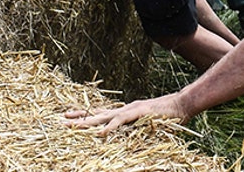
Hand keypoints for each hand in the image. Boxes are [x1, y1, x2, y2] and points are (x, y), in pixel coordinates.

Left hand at [64, 94, 190, 134]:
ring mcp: (130, 110)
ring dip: (88, 122)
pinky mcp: (139, 113)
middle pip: (97, 114)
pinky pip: (121, 121)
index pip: (100, 113)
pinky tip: (101, 133)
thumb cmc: (167, 117)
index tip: (69, 115)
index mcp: (125, 112)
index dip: (84, 114)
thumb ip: (136, 129)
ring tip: (73, 127)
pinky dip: (111, 127)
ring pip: (104, 117)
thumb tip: (129, 138)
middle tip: (61, 121)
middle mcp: (124, 109)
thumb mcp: (147, 125)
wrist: (182, 105)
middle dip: (79, 118)